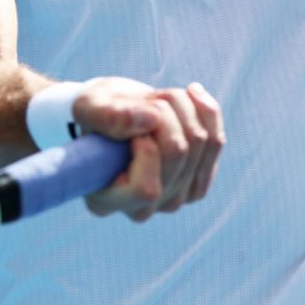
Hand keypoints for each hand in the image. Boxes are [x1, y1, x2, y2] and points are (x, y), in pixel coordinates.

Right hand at [73, 77, 224, 220]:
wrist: (118, 113)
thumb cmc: (97, 113)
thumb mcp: (89, 107)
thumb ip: (110, 116)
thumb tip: (151, 119)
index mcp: (105, 201)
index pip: (146, 189)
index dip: (147, 151)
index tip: (134, 128)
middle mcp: (141, 209)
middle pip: (177, 155)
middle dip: (164, 113)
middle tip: (147, 99)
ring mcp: (172, 200)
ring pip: (200, 142)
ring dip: (183, 106)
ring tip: (161, 96)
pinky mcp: (196, 184)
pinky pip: (215, 141)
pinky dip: (206, 111)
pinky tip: (190, 95)